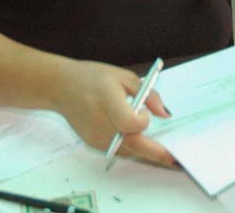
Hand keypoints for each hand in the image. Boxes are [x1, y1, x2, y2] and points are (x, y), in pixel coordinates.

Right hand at [56, 61, 173, 165]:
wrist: (62, 87)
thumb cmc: (92, 78)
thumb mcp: (125, 77)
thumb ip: (149, 95)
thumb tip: (164, 113)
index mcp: (109, 102)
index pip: (131, 123)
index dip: (142, 121)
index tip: (145, 112)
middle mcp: (101, 124)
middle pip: (132, 145)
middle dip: (155, 153)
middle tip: (173, 158)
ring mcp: (96, 137)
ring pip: (127, 151)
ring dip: (143, 149)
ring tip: (158, 146)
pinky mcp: (93, 144)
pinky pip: (118, 150)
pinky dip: (130, 146)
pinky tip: (137, 138)